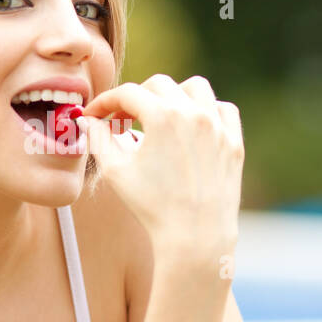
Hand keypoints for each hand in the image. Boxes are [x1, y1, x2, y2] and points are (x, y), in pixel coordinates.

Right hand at [79, 75, 243, 266]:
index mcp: (163, 117)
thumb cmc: (153, 206)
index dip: (105, 101)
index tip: (95, 115)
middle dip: (136, 97)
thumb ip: (98, 138)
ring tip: (160, 116)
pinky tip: (192, 126)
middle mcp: (194, 114)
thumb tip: (88, 121)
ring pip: (195, 88)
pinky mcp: (234, 142)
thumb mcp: (115, 171)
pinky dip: (206, 110)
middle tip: (122, 118)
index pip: (127, 93)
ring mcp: (218, 126)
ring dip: (174, 95)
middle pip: (159, 84)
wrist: (196, 236)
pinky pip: (223, 110)